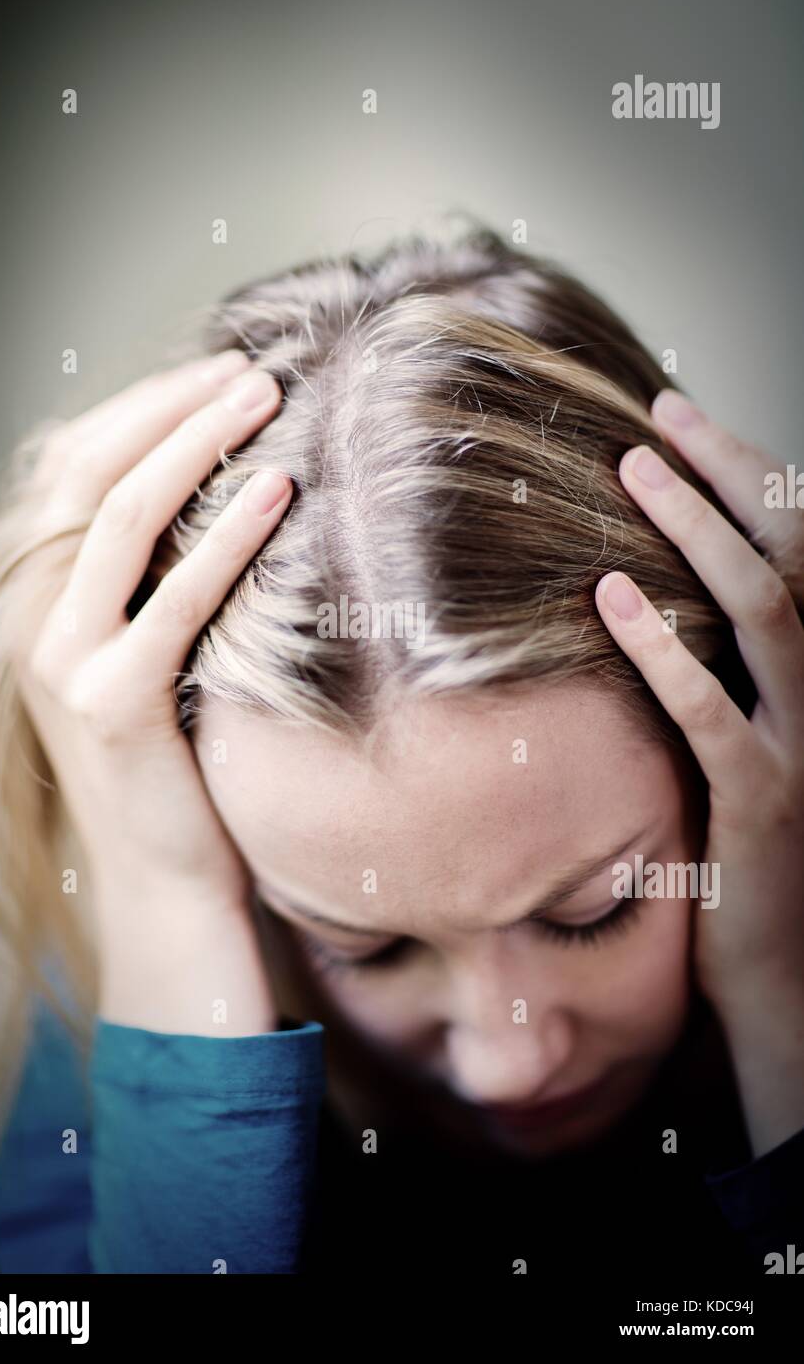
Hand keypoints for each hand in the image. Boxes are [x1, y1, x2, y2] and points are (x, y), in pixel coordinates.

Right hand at [11, 351, 292, 1034]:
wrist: (166, 879)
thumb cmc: (178, 758)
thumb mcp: (156, 650)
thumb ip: (162, 577)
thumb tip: (230, 484)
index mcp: (42, 594)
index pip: (74, 465)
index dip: (143, 407)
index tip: (217, 371)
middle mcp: (37, 616)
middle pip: (91, 471)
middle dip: (171, 407)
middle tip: (251, 368)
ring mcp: (65, 660)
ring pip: (121, 516)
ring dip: (196, 443)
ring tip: (265, 399)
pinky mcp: (112, 704)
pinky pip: (172, 600)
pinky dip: (225, 537)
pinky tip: (276, 491)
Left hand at [593, 391, 803, 1024]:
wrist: (781, 976)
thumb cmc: (743, 852)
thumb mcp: (740, 742)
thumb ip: (718, 668)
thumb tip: (638, 586)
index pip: (802, 549)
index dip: (753, 475)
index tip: (686, 419)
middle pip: (794, 556)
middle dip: (732, 474)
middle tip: (661, 415)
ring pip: (767, 612)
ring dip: (700, 532)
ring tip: (634, 470)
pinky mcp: (763, 802)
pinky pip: (713, 713)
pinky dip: (662, 650)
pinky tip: (608, 599)